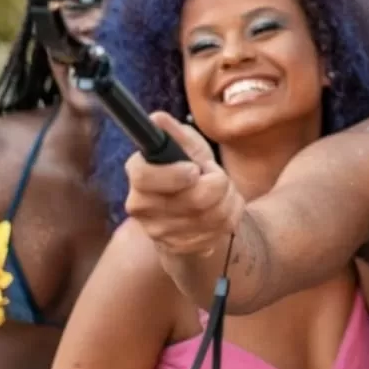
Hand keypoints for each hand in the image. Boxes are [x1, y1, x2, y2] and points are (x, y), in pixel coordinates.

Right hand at [124, 114, 244, 256]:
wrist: (194, 210)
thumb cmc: (189, 169)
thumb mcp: (187, 147)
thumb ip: (176, 134)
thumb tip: (158, 119)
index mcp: (138, 174)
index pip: (144, 176)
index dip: (174, 174)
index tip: (195, 169)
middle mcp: (141, 206)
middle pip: (192, 200)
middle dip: (219, 184)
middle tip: (219, 175)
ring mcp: (158, 231)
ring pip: (212, 217)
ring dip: (229, 200)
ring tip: (225, 191)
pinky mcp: (178, 249)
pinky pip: (218, 232)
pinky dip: (230, 217)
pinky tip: (222, 210)